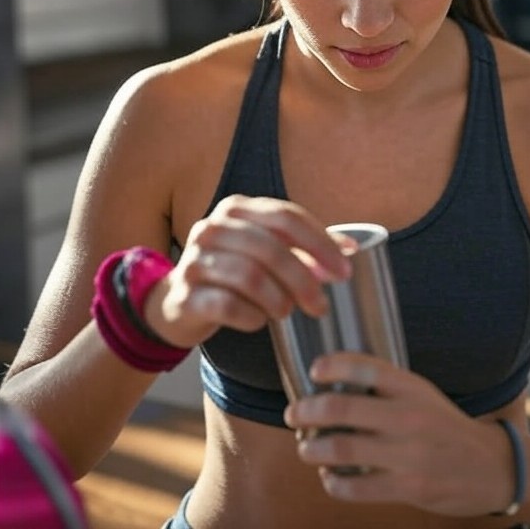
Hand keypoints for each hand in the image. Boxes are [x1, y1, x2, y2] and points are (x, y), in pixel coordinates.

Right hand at [143, 195, 351, 347]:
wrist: (178, 303)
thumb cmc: (233, 273)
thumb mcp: (265, 251)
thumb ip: (304, 248)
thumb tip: (350, 249)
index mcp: (236, 208)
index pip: (286, 216)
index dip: (321, 243)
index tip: (346, 270)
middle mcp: (212, 227)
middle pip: (271, 248)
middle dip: (304, 279)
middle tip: (322, 304)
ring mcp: (194, 260)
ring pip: (250, 276)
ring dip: (279, 299)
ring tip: (288, 312)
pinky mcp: (184, 295)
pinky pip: (228, 305)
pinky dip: (252, 317)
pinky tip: (259, 320)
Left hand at [284, 353, 516, 515]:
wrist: (492, 467)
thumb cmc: (446, 427)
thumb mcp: (423, 395)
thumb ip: (386, 388)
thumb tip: (332, 384)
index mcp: (412, 388)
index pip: (365, 367)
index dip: (333, 365)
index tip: (315, 371)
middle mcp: (409, 416)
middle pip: (340, 409)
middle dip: (306, 411)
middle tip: (295, 414)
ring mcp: (409, 454)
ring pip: (341, 450)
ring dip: (313, 449)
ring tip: (307, 448)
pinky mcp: (409, 487)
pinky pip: (355, 487)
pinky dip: (333, 482)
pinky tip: (330, 476)